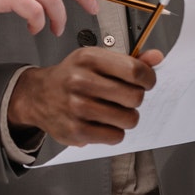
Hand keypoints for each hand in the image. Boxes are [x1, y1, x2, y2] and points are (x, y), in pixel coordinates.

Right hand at [10, 47, 163, 147]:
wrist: (38, 95)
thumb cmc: (71, 76)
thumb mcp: (96, 60)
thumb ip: (129, 60)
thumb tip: (156, 58)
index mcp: (89, 58)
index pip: (135, 71)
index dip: (148, 79)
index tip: (146, 82)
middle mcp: (81, 81)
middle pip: (134, 97)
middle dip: (135, 99)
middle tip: (124, 98)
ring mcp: (77, 107)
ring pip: (128, 119)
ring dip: (126, 117)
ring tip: (114, 111)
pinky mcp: (76, 131)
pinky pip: (115, 137)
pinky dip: (115, 132)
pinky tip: (104, 123)